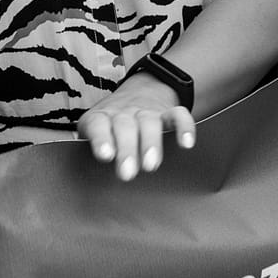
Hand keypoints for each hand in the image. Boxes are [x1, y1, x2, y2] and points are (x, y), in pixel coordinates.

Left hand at [79, 72, 196, 180]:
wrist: (137, 91)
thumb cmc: (111, 126)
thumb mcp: (95, 134)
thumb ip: (92, 153)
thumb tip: (91, 186)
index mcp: (101, 118)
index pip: (98, 125)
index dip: (101, 139)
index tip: (105, 156)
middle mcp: (124, 113)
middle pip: (124, 126)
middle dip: (127, 149)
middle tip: (127, 173)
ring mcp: (147, 111)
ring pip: (149, 122)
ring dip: (150, 143)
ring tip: (151, 165)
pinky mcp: (167, 112)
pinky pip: (178, 115)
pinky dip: (184, 127)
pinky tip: (186, 144)